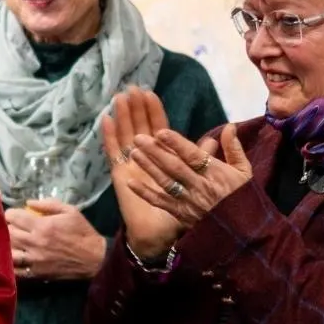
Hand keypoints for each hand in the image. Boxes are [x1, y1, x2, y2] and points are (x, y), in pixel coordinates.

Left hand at [6, 201, 106, 281]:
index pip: (13, 217)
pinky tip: (14, 258)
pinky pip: (16, 270)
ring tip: (12, 242)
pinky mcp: (36, 273)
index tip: (14, 215)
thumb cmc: (83, 232)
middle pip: (8, 234)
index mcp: (43, 226)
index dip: (11, 214)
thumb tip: (28, 202)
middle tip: (12, 227)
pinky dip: (11, 263)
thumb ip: (49, 204)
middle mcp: (35, 243)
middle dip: (8, 228)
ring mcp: (34, 260)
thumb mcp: (71, 211)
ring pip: (8, 252)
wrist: (95, 259)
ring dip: (8, 245)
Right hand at [101, 89, 192, 260]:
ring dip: (123, 116)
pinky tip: (106, 119)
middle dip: (137, 108)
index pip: (160, 129)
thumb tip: (217, 136)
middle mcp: (146, 160)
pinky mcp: (120, 175)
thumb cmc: (184, 212)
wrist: (163, 236)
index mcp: (166, 159)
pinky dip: (109, 137)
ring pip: (126, 135)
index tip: (150, 93)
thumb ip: (208, 159)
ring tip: (120, 96)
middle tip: (132, 87)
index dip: (154, 112)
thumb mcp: (203, 182)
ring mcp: (131, 166)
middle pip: (140, 128)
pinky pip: (113, 153)